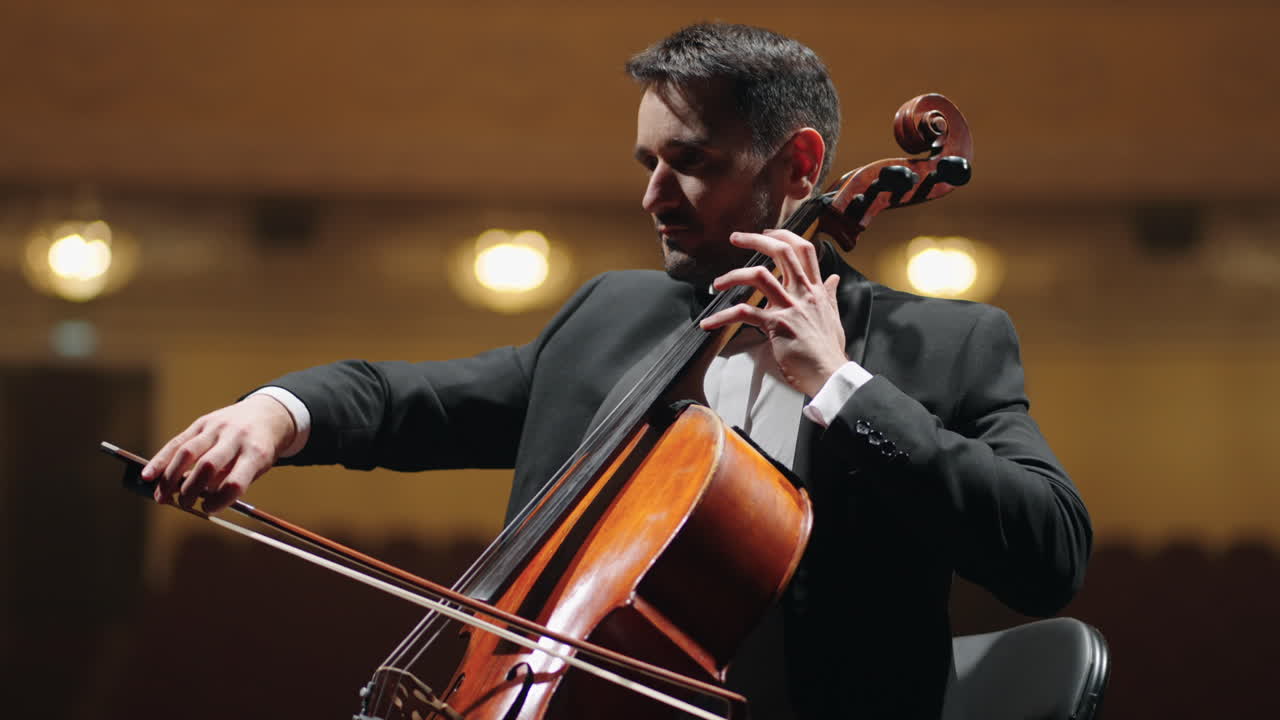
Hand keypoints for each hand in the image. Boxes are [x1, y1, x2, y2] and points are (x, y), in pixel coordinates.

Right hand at [141, 394, 295, 512]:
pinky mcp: (203, 423)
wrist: (267, 415)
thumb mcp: (257, 467)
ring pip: (188, 452)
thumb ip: (230, 481)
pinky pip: (178, 442)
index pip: (235, 482)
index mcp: (256, 453)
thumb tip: (198, 499)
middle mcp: (237, 437)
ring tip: (161, 497)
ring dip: (170, 477)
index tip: (208, 509)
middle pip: (208, 465)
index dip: (219, 500)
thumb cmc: (259, 449)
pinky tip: (148, 475)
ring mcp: (218, 427)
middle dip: (191, 489)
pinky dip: (161, 460)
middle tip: (184, 504)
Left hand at [699, 229, 847, 396]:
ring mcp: (790, 307)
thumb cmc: (829, 349)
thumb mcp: (833, 315)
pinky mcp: (776, 325)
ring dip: (733, 275)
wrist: (831, 374)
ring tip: (717, 284)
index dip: (784, 235)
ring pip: (759, 275)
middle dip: (756, 240)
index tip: (767, 232)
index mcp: (816, 289)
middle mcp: (804, 292)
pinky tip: (709, 323)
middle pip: (782, 252)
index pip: (804, 250)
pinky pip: (744, 313)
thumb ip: (829, 295)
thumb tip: (833, 279)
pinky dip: (722, 317)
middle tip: (735, 238)